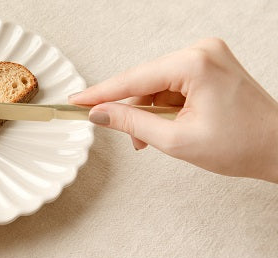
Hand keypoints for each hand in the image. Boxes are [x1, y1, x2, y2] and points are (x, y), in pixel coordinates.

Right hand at [69, 38, 277, 182]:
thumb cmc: (242, 145)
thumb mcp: (176, 140)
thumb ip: (132, 123)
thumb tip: (100, 113)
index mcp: (195, 63)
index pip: (133, 78)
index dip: (101, 93)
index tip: (76, 101)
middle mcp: (201, 51)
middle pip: (144, 80)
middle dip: (132, 110)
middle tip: (125, 137)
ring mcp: (207, 56)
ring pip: (156, 84)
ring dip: (149, 112)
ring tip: (153, 139)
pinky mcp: (209, 65)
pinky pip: (172, 84)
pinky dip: (164, 107)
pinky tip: (168, 126)